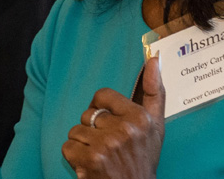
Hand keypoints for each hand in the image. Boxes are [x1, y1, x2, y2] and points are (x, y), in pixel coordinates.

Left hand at [62, 56, 166, 178]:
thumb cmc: (143, 158)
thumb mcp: (156, 126)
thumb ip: (154, 92)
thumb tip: (155, 59)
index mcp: (140, 117)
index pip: (102, 96)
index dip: (102, 110)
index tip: (110, 125)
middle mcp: (124, 129)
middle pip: (88, 114)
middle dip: (93, 130)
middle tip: (108, 146)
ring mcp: (106, 145)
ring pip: (76, 131)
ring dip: (83, 144)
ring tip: (100, 156)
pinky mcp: (90, 159)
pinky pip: (67, 146)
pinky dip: (74, 157)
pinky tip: (89, 164)